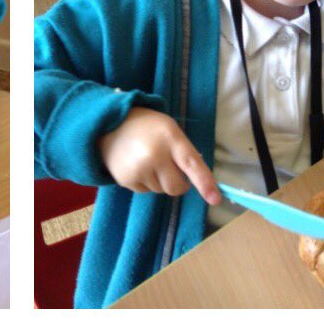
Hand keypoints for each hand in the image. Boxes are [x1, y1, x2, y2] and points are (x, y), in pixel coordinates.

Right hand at [97, 107, 220, 202]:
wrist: (108, 123)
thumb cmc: (146, 125)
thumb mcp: (168, 128)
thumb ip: (184, 152)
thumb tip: (198, 180)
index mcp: (169, 137)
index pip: (192, 163)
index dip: (205, 183)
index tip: (215, 199)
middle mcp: (154, 154)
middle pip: (176, 187)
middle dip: (177, 182)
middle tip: (167, 165)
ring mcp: (139, 169)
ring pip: (161, 190)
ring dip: (159, 180)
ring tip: (146, 159)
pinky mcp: (126, 180)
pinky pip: (146, 191)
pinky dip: (145, 182)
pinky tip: (136, 165)